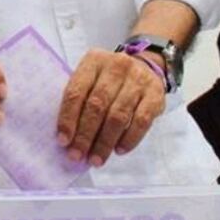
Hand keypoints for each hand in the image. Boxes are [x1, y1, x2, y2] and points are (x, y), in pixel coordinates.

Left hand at [56, 49, 165, 166]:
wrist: (145, 67)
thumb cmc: (110, 79)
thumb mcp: (92, 78)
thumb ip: (79, 100)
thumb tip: (68, 137)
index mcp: (94, 60)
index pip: (77, 91)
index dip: (68, 118)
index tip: (63, 141)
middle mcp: (116, 65)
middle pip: (97, 105)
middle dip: (85, 135)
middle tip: (78, 155)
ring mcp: (138, 79)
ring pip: (118, 116)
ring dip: (105, 142)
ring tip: (96, 159)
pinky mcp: (155, 94)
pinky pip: (141, 121)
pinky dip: (129, 139)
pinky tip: (118, 150)